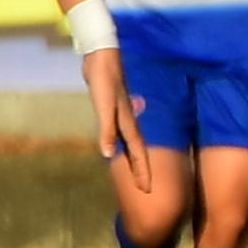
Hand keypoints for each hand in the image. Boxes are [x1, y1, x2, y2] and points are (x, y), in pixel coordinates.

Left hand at [95, 60, 155, 189]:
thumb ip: (106, 131)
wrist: (101, 58)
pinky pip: (121, 133)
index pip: (137, 153)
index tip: (146, 189)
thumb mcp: (103, 108)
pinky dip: (122, 142)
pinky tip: (118, 142)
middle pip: (136, 150)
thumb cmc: (103, 81)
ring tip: (135, 170)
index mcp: (127, 124)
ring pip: (130, 142)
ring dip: (133, 157)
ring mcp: (120, 115)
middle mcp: (127, 122)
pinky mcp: (112, 108)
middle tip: (144, 188)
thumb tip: (108, 155)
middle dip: (141, 169)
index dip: (142, 171)